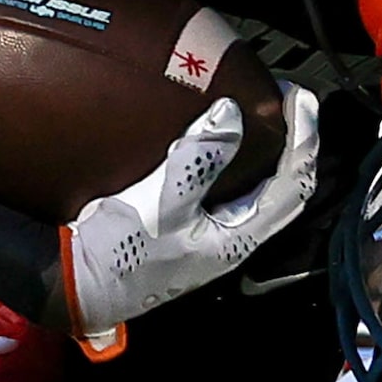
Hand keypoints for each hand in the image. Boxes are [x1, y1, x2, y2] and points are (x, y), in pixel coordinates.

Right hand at [61, 81, 321, 342]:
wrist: (78, 285)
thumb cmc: (120, 256)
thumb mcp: (161, 205)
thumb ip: (198, 160)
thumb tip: (231, 113)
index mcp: (239, 238)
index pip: (292, 183)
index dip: (303, 138)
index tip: (298, 96)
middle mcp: (235, 237)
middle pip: (287, 186)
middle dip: (295, 141)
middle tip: (291, 99)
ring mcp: (214, 233)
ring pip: (261, 188)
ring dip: (270, 151)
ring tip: (266, 112)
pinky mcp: (191, 225)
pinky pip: (230, 187)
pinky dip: (237, 158)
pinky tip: (222, 137)